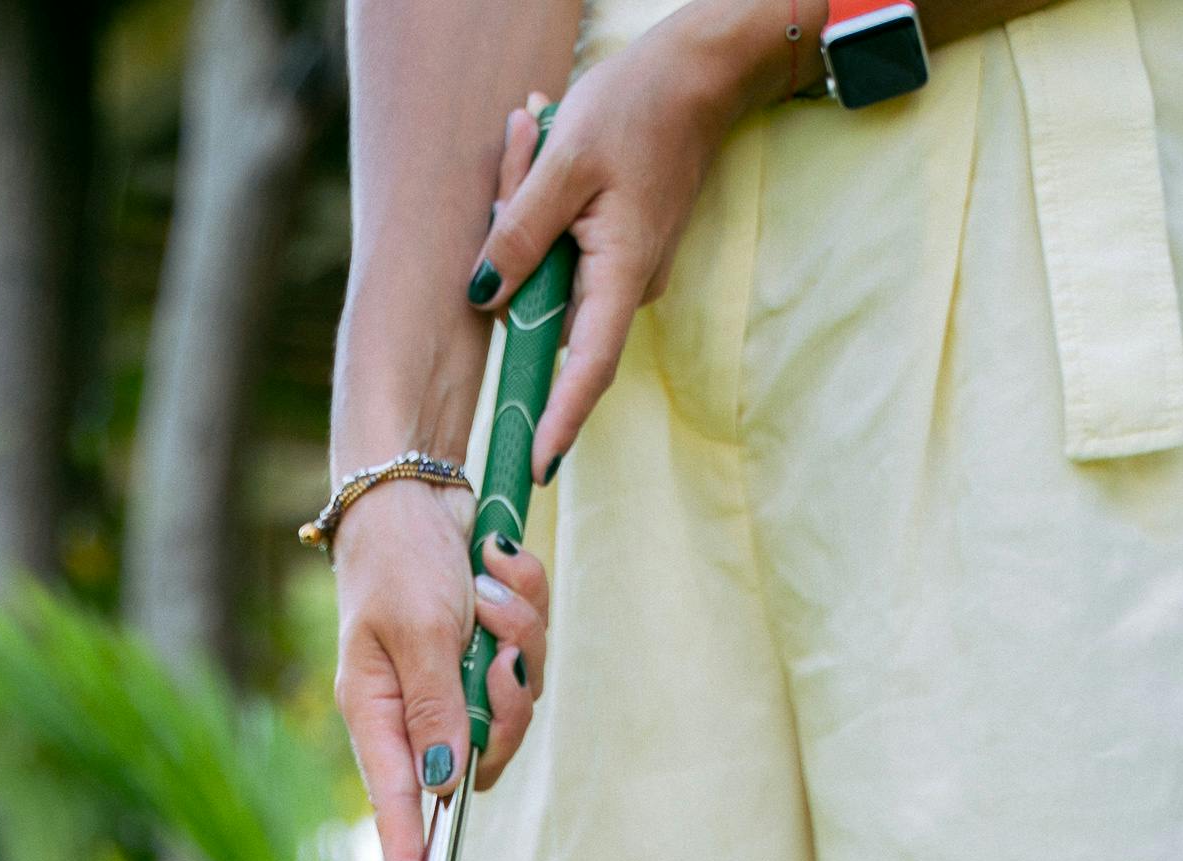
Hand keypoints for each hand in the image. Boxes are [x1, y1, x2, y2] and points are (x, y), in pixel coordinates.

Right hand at [332, 486, 549, 860]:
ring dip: (522, 637)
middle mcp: (417, 713)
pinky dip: (529, 609)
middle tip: (500, 649)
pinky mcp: (484, 656)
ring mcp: (454, 686)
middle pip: (485, 758)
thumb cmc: (397, 555)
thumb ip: (437, 708)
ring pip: (518, 702)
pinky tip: (500, 567)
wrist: (412, 486)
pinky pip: (531, 657)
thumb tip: (446, 787)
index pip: (397, 808)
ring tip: (491, 583)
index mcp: (377, 715)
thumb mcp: (419, 630)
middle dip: (510, 701)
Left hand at [474, 7, 785, 471]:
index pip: (587, 368)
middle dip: (514, 251)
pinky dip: (540, 203)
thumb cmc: (638, 105)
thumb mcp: (565, 159)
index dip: (561, 420)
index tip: (538, 465)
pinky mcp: (615, 249)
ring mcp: (622, 270)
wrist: (698, 72)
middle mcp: (626, 286)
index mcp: (621, 274)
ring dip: (524, 210)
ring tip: (534, 130)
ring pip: (548, 273)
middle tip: (521, 142)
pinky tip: (545, 141)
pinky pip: (562, 247)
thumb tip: (484, 296)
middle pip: (548, 308)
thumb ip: (521, 230)